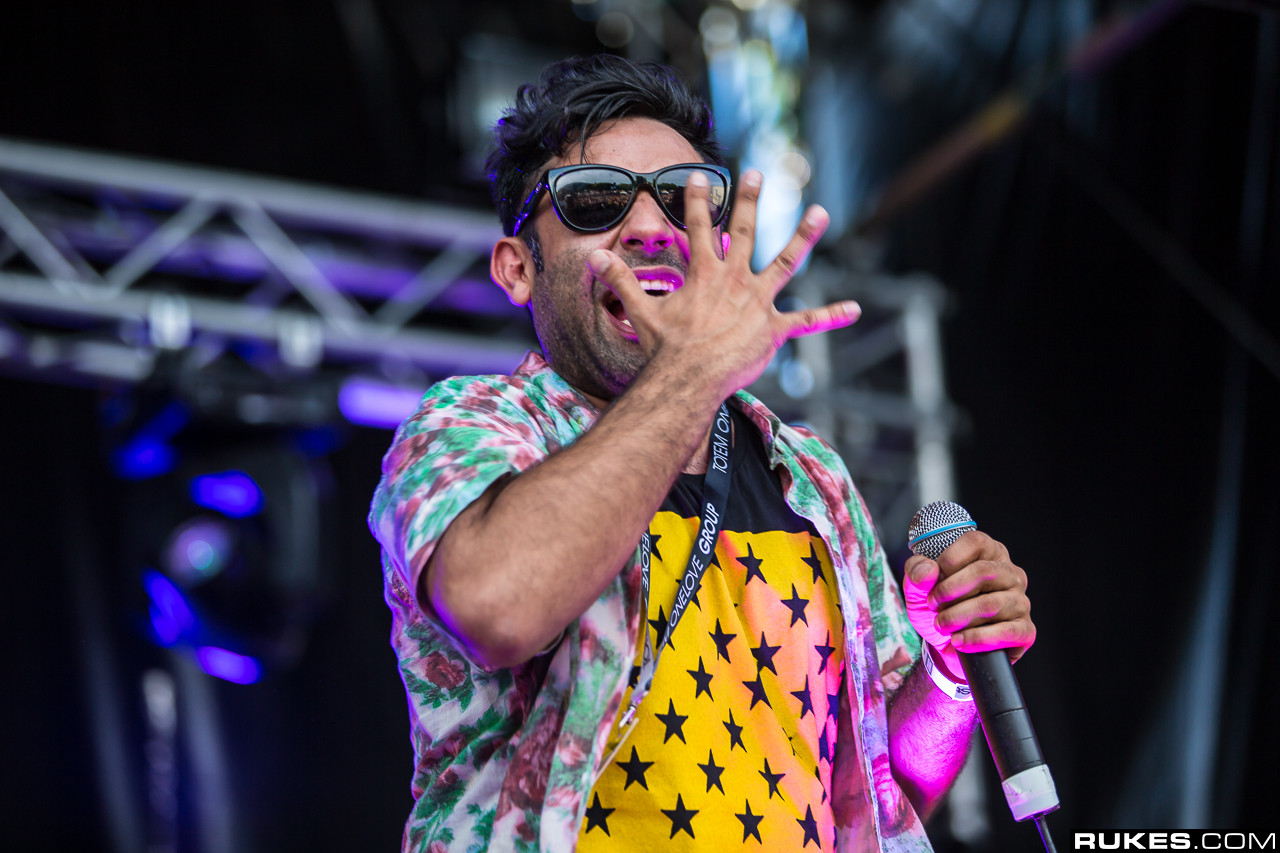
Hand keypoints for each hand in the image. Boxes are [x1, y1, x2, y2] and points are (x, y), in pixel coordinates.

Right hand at [587, 169, 860, 399]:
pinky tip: (855, 309)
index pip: (698, 228)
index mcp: (704, 274)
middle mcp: (734, 280)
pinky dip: (831, 315)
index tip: (700, 176)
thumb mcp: (640, 311)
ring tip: (820, 212)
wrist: (689, 379)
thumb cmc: (665, 350)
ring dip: (804, 236)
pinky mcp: (774, 329)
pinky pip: (806, 321)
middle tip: (755, 173)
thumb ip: (621, 281)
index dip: (696, 200)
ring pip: (786, 262)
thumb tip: (594, 258)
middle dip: (749, 200)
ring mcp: (757, 302)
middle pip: (744, 231)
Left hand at [902, 531, 1035, 681]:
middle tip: (933, 605)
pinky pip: (1007, 632)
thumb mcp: (918, 590)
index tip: (932, 579)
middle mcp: (1010, 574)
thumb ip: (916, 574)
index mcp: (987, 554)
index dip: (949, 560)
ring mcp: (1020, 601)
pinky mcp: (1025, 630)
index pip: (975, 542)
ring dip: (958, 617)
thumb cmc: (937, 610)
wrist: (944, 648)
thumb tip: (928, 570)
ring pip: (991, 604)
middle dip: (950, 591)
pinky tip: (959, 641)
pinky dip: (977, 638)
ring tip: (942, 625)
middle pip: (983, 572)